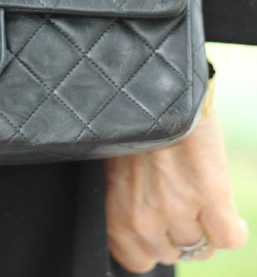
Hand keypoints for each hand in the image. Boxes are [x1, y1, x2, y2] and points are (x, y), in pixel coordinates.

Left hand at [104, 112, 248, 272]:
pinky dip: (235, 231)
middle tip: (183, 212)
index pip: (135, 260)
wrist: (154, 89)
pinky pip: (229, 238)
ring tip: (207, 210)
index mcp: (115, 211)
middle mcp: (143, 218)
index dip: (151, 244)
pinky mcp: (210, 198)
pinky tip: (233, 219)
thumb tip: (138, 211)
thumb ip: (125, 196)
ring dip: (206, 232)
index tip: (160, 229)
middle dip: (177, 235)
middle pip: (171, 253)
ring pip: (202, 248)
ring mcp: (178, 210)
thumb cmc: (129, 121)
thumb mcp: (114, 165)